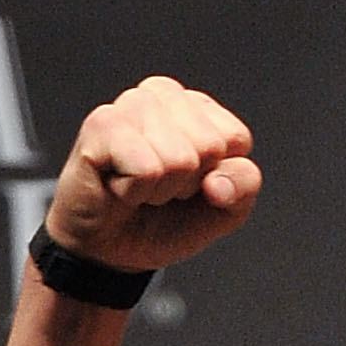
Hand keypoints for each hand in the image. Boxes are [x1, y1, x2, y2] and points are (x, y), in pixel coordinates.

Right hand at [45, 76, 261, 272]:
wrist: (111, 249)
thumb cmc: (163, 219)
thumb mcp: (223, 211)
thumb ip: (242, 189)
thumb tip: (219, 182)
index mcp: (198, 108)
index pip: (236, 138)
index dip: (217, 176)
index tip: (190, 184)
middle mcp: (163, 95)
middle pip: (209, 146)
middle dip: (187, 183)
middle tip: (159, 186)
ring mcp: (131, 104)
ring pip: (179, 158)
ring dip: (160, 190)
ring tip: (139, 186)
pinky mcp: (103, 123)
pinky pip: (146, 169)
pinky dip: (135, 192)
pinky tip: (118, 185)